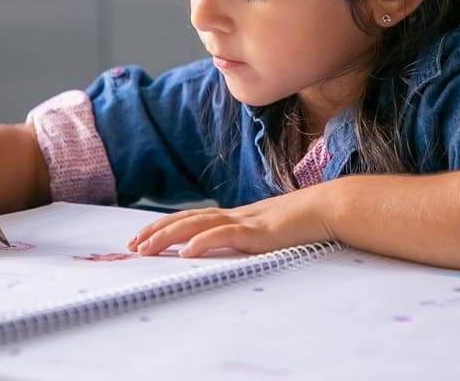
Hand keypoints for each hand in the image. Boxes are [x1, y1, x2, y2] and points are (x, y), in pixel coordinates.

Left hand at [127, 185, 333, 257]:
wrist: (327, 208)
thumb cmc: (302, 222)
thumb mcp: (268, 232)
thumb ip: (248, 237)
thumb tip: (232, 247)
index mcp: (235, 216)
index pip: (192, 218)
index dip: (165, 226)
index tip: (143, 237)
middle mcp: (234, 215)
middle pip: (186, 219)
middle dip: (156, 231)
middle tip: (133, 245)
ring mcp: (244, 221)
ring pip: (197, 225)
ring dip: (169, 236)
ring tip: (147, 248)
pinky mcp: (256, 231)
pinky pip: (224, 236)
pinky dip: (202, 242)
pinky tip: (186, 252)